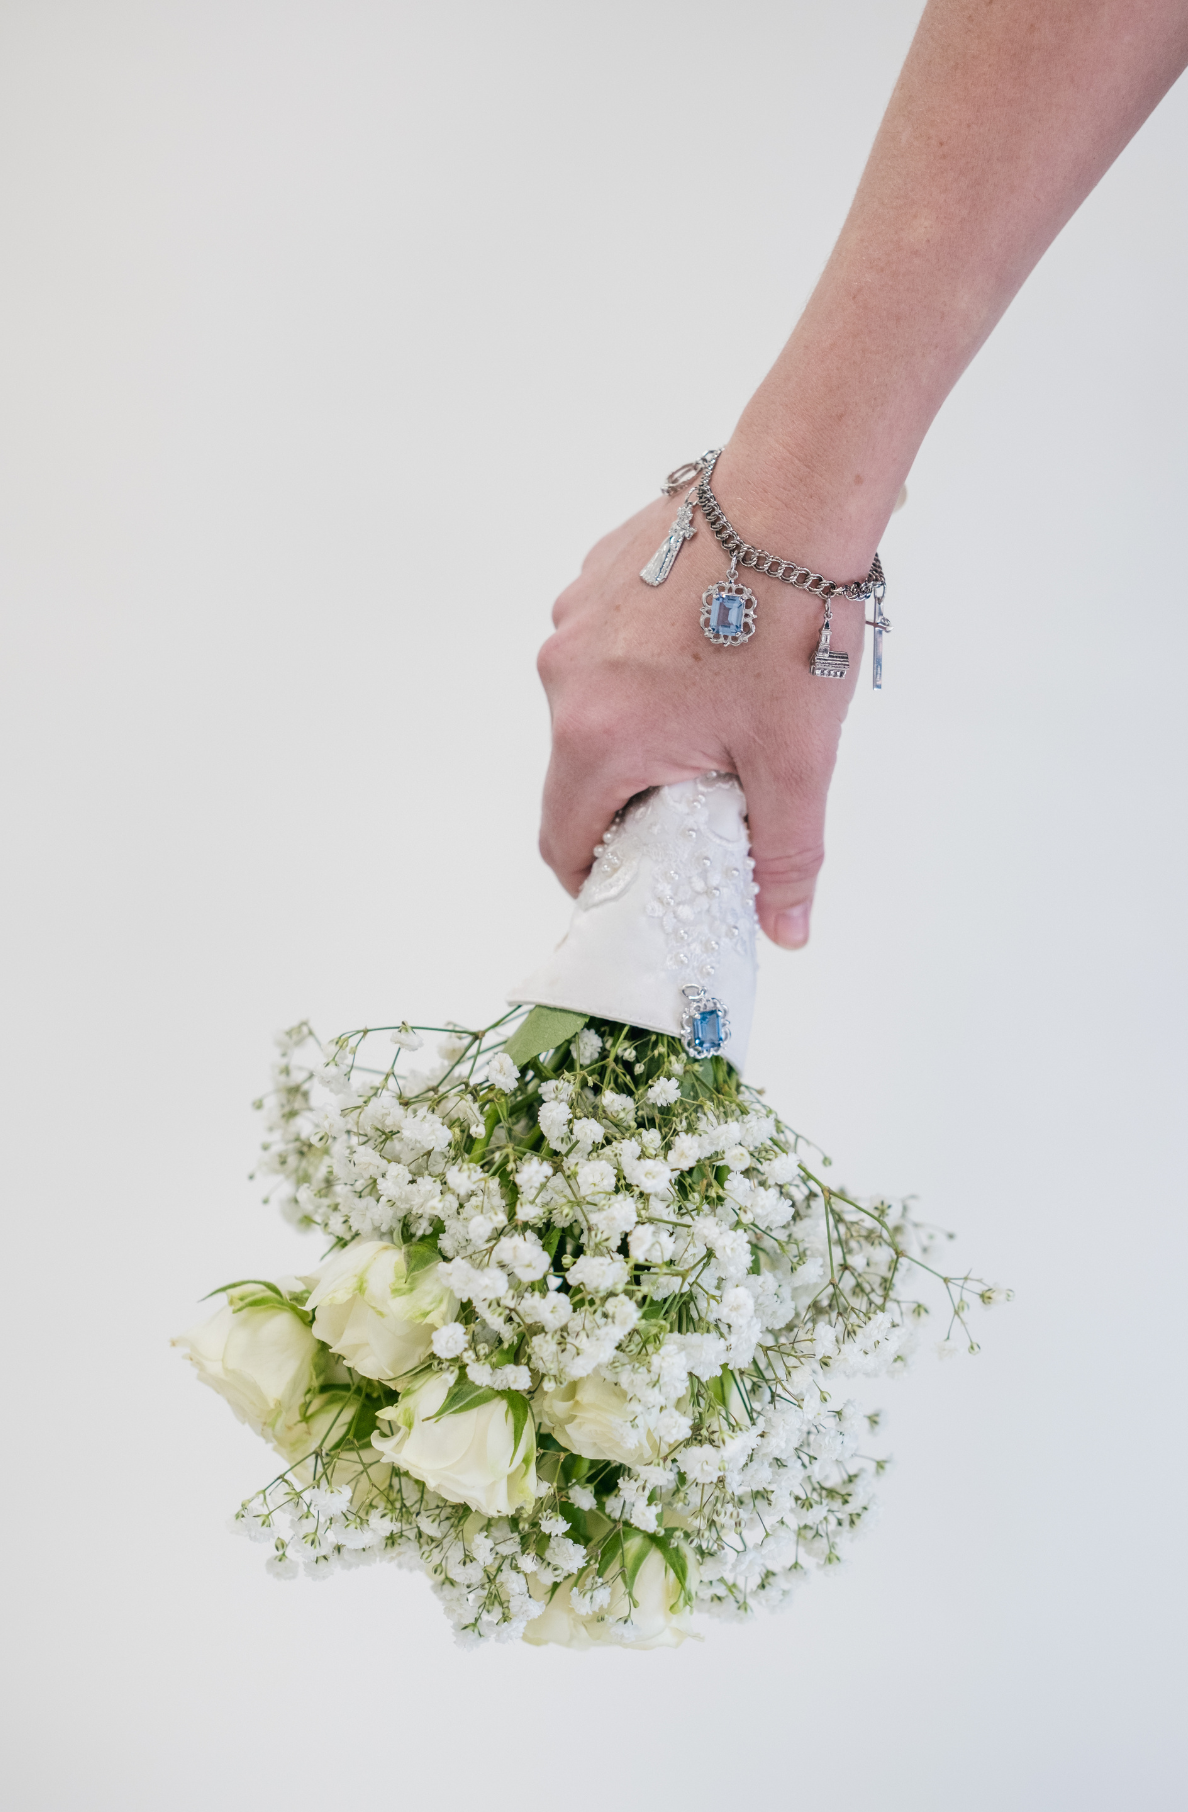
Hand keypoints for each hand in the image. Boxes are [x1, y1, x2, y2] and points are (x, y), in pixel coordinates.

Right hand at [537, 453, 866, 949]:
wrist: (798, 493)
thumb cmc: (791, 620)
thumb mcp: (795, 760)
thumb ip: (784, 855)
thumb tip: (785, 930)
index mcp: (599, 735)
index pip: (563, 840)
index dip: (594, 876)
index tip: (633, 881)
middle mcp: (566, 676)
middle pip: (580, 771)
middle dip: (633, 795)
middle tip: (702, 794)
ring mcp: (575, 619)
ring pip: (592, 705)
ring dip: (638, 725)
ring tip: (715, 708)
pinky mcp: (594, 575)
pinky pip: (605, 646)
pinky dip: (642, 666)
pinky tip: (705, 648)